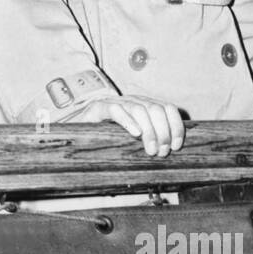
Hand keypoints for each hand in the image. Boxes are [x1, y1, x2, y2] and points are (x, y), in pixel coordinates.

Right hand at [61, 93, 185, 156]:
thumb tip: (173, 150)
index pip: (168, 108)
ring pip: (140, 109)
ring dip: (149, 131)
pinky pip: (116, 110)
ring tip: (150, 150)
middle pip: (156, 109)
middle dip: (163, 132)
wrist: (76, 133)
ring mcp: (115, 102)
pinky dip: (128, 121)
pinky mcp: (99, 108)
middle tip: (161, 152)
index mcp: (144, 105)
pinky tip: (135, 134)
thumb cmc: (107, 137)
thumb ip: (151, 137)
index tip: (176, 146)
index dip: (176, 126)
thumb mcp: (133, 137)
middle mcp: (132, 100)